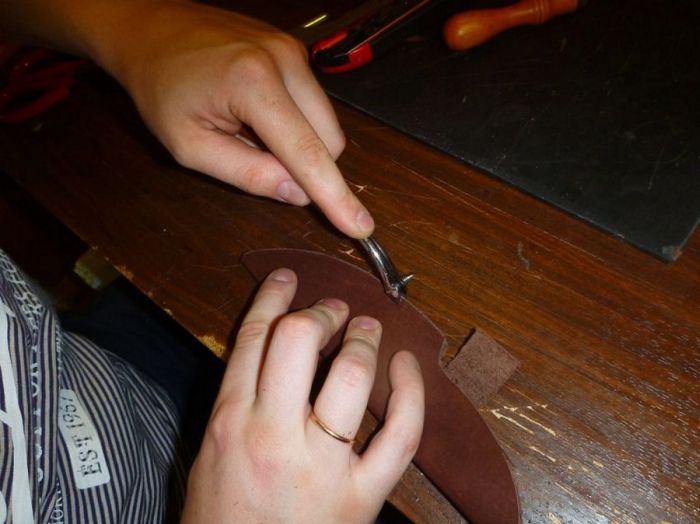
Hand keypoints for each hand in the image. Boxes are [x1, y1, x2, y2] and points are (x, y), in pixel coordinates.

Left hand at [100, 2, 373, 238]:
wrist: (152, 29)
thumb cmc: (162, 89)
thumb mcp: (190, 146)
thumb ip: (247, 174)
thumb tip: (299, 193)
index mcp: (253, 84)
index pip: (308, 152)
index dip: (336, 196)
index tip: (361, 227)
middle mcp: (285, 60)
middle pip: (329, 140)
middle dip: (306, 166)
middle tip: (254, 159)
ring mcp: (294, 50)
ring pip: (327, 123)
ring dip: (301, 143)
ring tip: (250, 130)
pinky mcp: (296, 50)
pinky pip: (314, 104)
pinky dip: (295, 122)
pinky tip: (257, 112)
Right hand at [181, 268, 424, 522]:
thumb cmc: (223, 522)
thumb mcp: (209, 456)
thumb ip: (237, 401)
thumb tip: (270, 352)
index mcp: (229, 423)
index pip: (252, 339)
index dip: (274, 298)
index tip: (288, 279)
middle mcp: (274, 436)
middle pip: (300, 341)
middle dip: (322, 312)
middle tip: (335, 308)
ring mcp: (323, 466)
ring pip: (353, 376)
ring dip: (365, 340)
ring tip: (369, 327)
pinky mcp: (363, 495)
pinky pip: (400, 433)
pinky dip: (412, 393)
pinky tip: (409, 366)